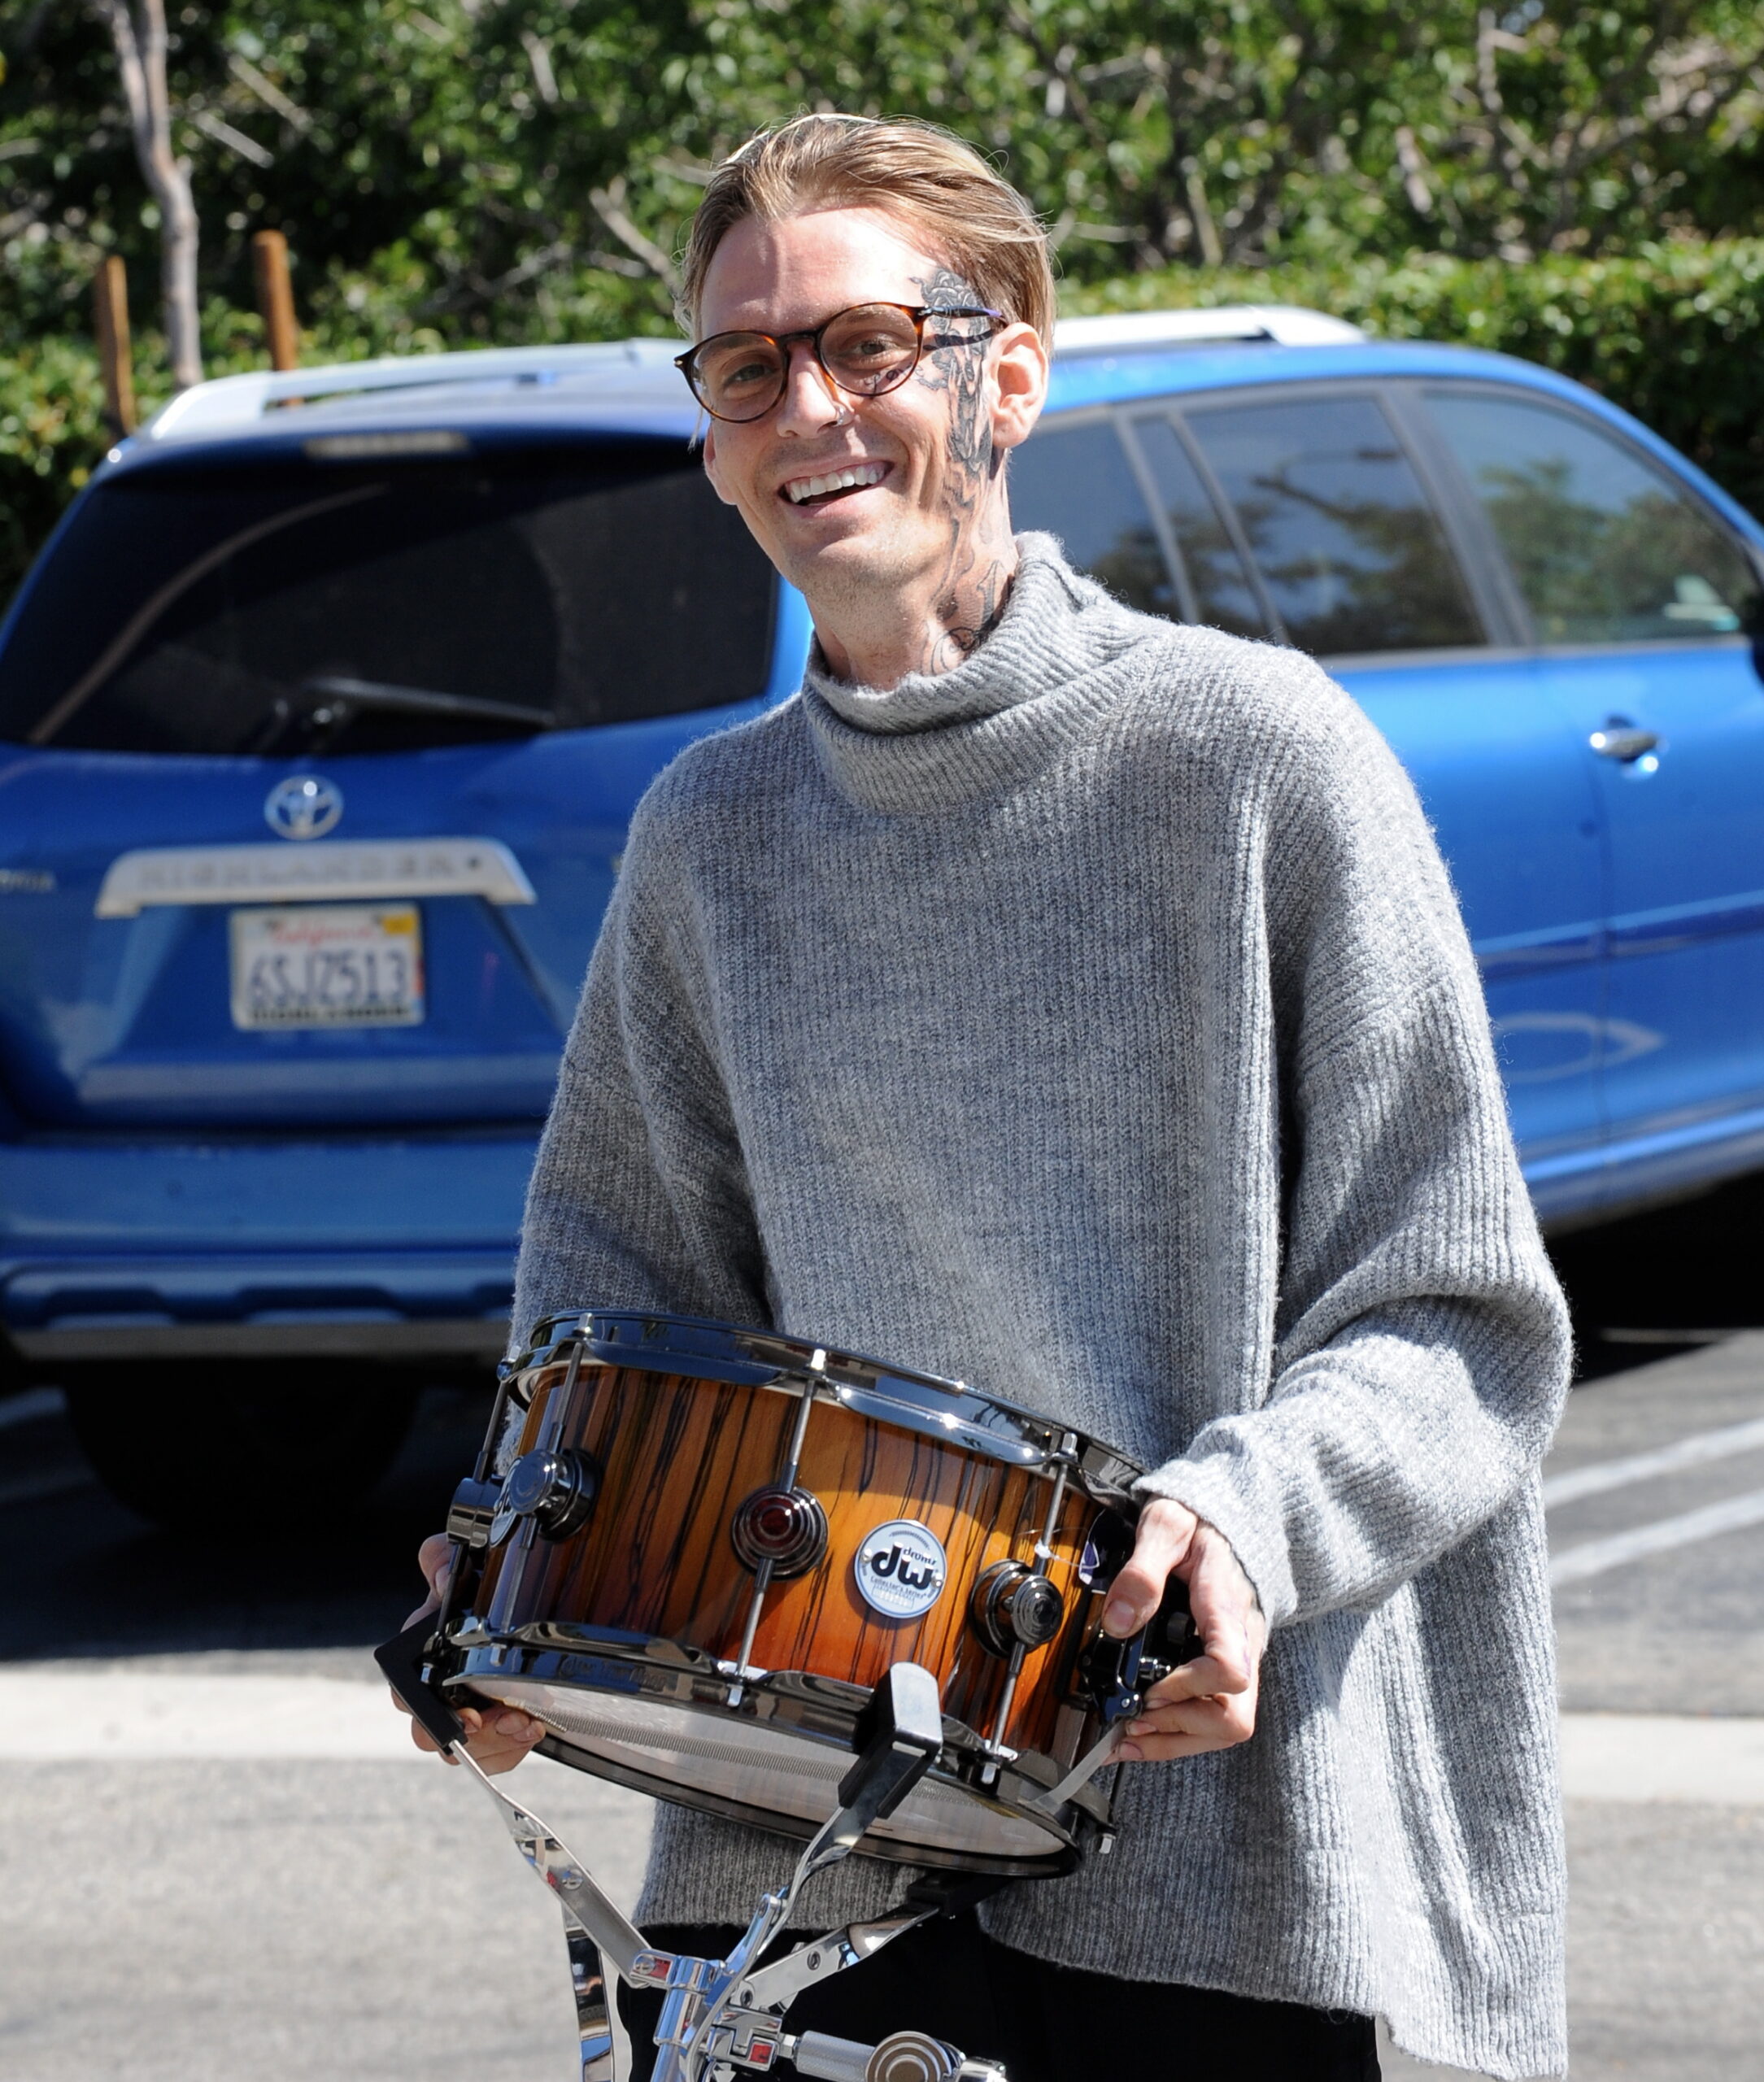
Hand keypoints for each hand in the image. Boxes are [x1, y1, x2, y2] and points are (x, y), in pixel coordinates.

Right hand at [391, 1531, 545, 1773]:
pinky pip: (493, 1754)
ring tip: (529, 1723)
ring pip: (465, 1752)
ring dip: (498, 1744)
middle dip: (472, 1738)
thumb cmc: (475, 1578)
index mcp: (421, 1655)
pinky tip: (534, 1728)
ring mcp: (465, 1709)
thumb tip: (443, 1580)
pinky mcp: (493, 1723)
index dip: (430, 1713)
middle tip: (508, 1721)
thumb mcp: (459, 1557)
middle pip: (431, 1737)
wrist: (517, 1589)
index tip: (470, 1715)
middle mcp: (437, 1688)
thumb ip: (440, 1558)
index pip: (406, 1697)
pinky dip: (512, 1749)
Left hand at [1101, 1498, 1267, 1762]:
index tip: (1152, 1687)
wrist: (1225, 1520)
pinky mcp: (1225, 1672)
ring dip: (1175, 1741)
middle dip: (1180, 1728)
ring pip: (1226, 1728)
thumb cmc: (1198, 1522)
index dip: (1189, 1688)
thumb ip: (1142, 1571)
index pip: (1230, 1669)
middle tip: (1133, 1719)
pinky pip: (1214, 1718)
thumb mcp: (1166, 1526)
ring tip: (1128, 1737)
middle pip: (1234, 1717)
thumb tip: (1119, 1622)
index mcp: (1227, 1608)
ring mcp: (1237, 1660)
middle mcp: (1242, 1643)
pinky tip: (1141, 1735)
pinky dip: (1177, 1737)